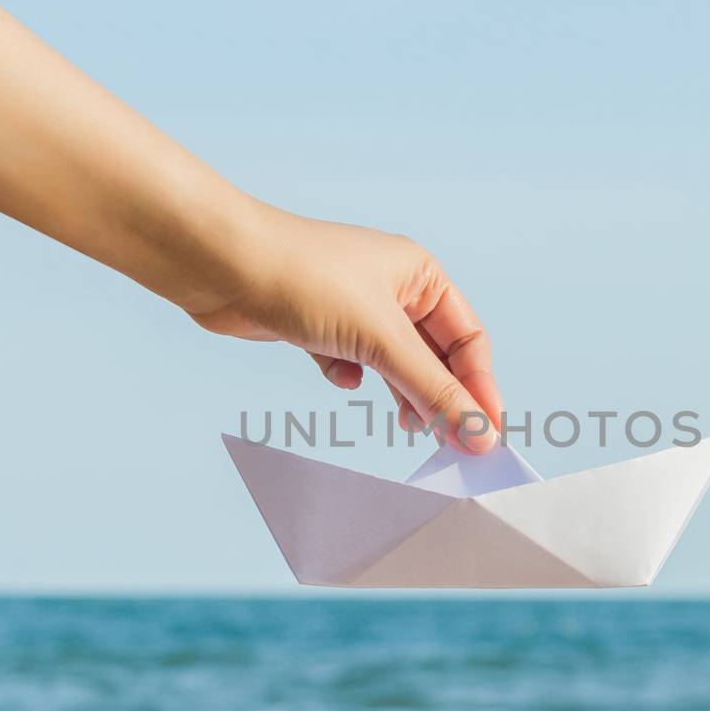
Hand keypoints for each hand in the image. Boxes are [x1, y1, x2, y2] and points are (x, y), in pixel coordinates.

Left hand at [188, 201, 503, 453]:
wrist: (223, 266)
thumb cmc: (305, 281)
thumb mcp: (382, 341)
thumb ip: (432, 390)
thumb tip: (479, 432)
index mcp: (420, 274)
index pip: (468, 339)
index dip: (479, 387)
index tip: (486, 435)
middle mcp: (391, 287)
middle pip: (433, 355)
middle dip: (439, 396)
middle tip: (449, 444)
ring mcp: (353, 306)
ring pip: (392, 362)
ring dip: (399, 393)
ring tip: (404, 424)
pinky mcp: (318, 324)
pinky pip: (349, 360)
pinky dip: (348, 375)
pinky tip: (341, 380)